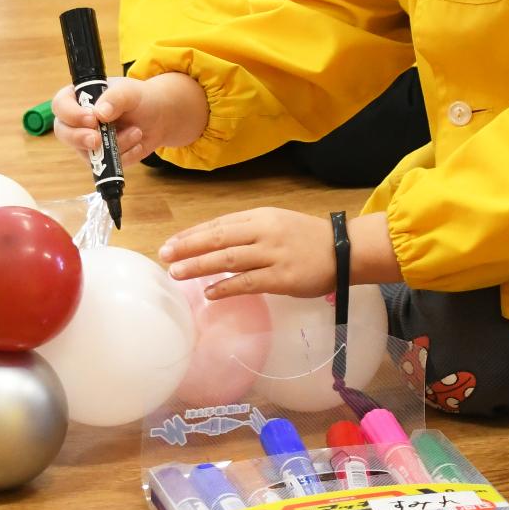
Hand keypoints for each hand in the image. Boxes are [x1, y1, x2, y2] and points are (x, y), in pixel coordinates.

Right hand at [50, 72, 205, 163]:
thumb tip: (100, 113)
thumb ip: (115, 98)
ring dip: (114, 145)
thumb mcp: (130, 92)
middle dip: (79, 138)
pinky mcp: (100, 159)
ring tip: (136, 131)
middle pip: (63, 132)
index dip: (71, 114)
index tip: (92, 119)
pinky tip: (138, 143)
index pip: (61, 105)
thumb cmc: (139, 99)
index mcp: (79, 98)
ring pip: (86, 152)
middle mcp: (78, 121)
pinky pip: (105, 165)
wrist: (158, 118)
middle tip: (97, 140)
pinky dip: (124, 156)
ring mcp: (87, 141)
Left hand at [158, 208, 336, 298]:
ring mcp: (273, 254)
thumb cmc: (308, 239)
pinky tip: (208, 293)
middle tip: (164, 255)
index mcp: (261, 216)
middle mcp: (264, 232)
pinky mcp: (282, 278)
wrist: (344, 250)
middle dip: (188, 246)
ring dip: (199, 265)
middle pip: (219, 238)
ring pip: (228, 259)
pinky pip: (248, 282)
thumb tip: (215, 243)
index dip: (193, 233)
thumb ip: (249, 231)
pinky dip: (226, 287)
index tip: (171, 242)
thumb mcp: (277, 224)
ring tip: (176, 272)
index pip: (219, 223)